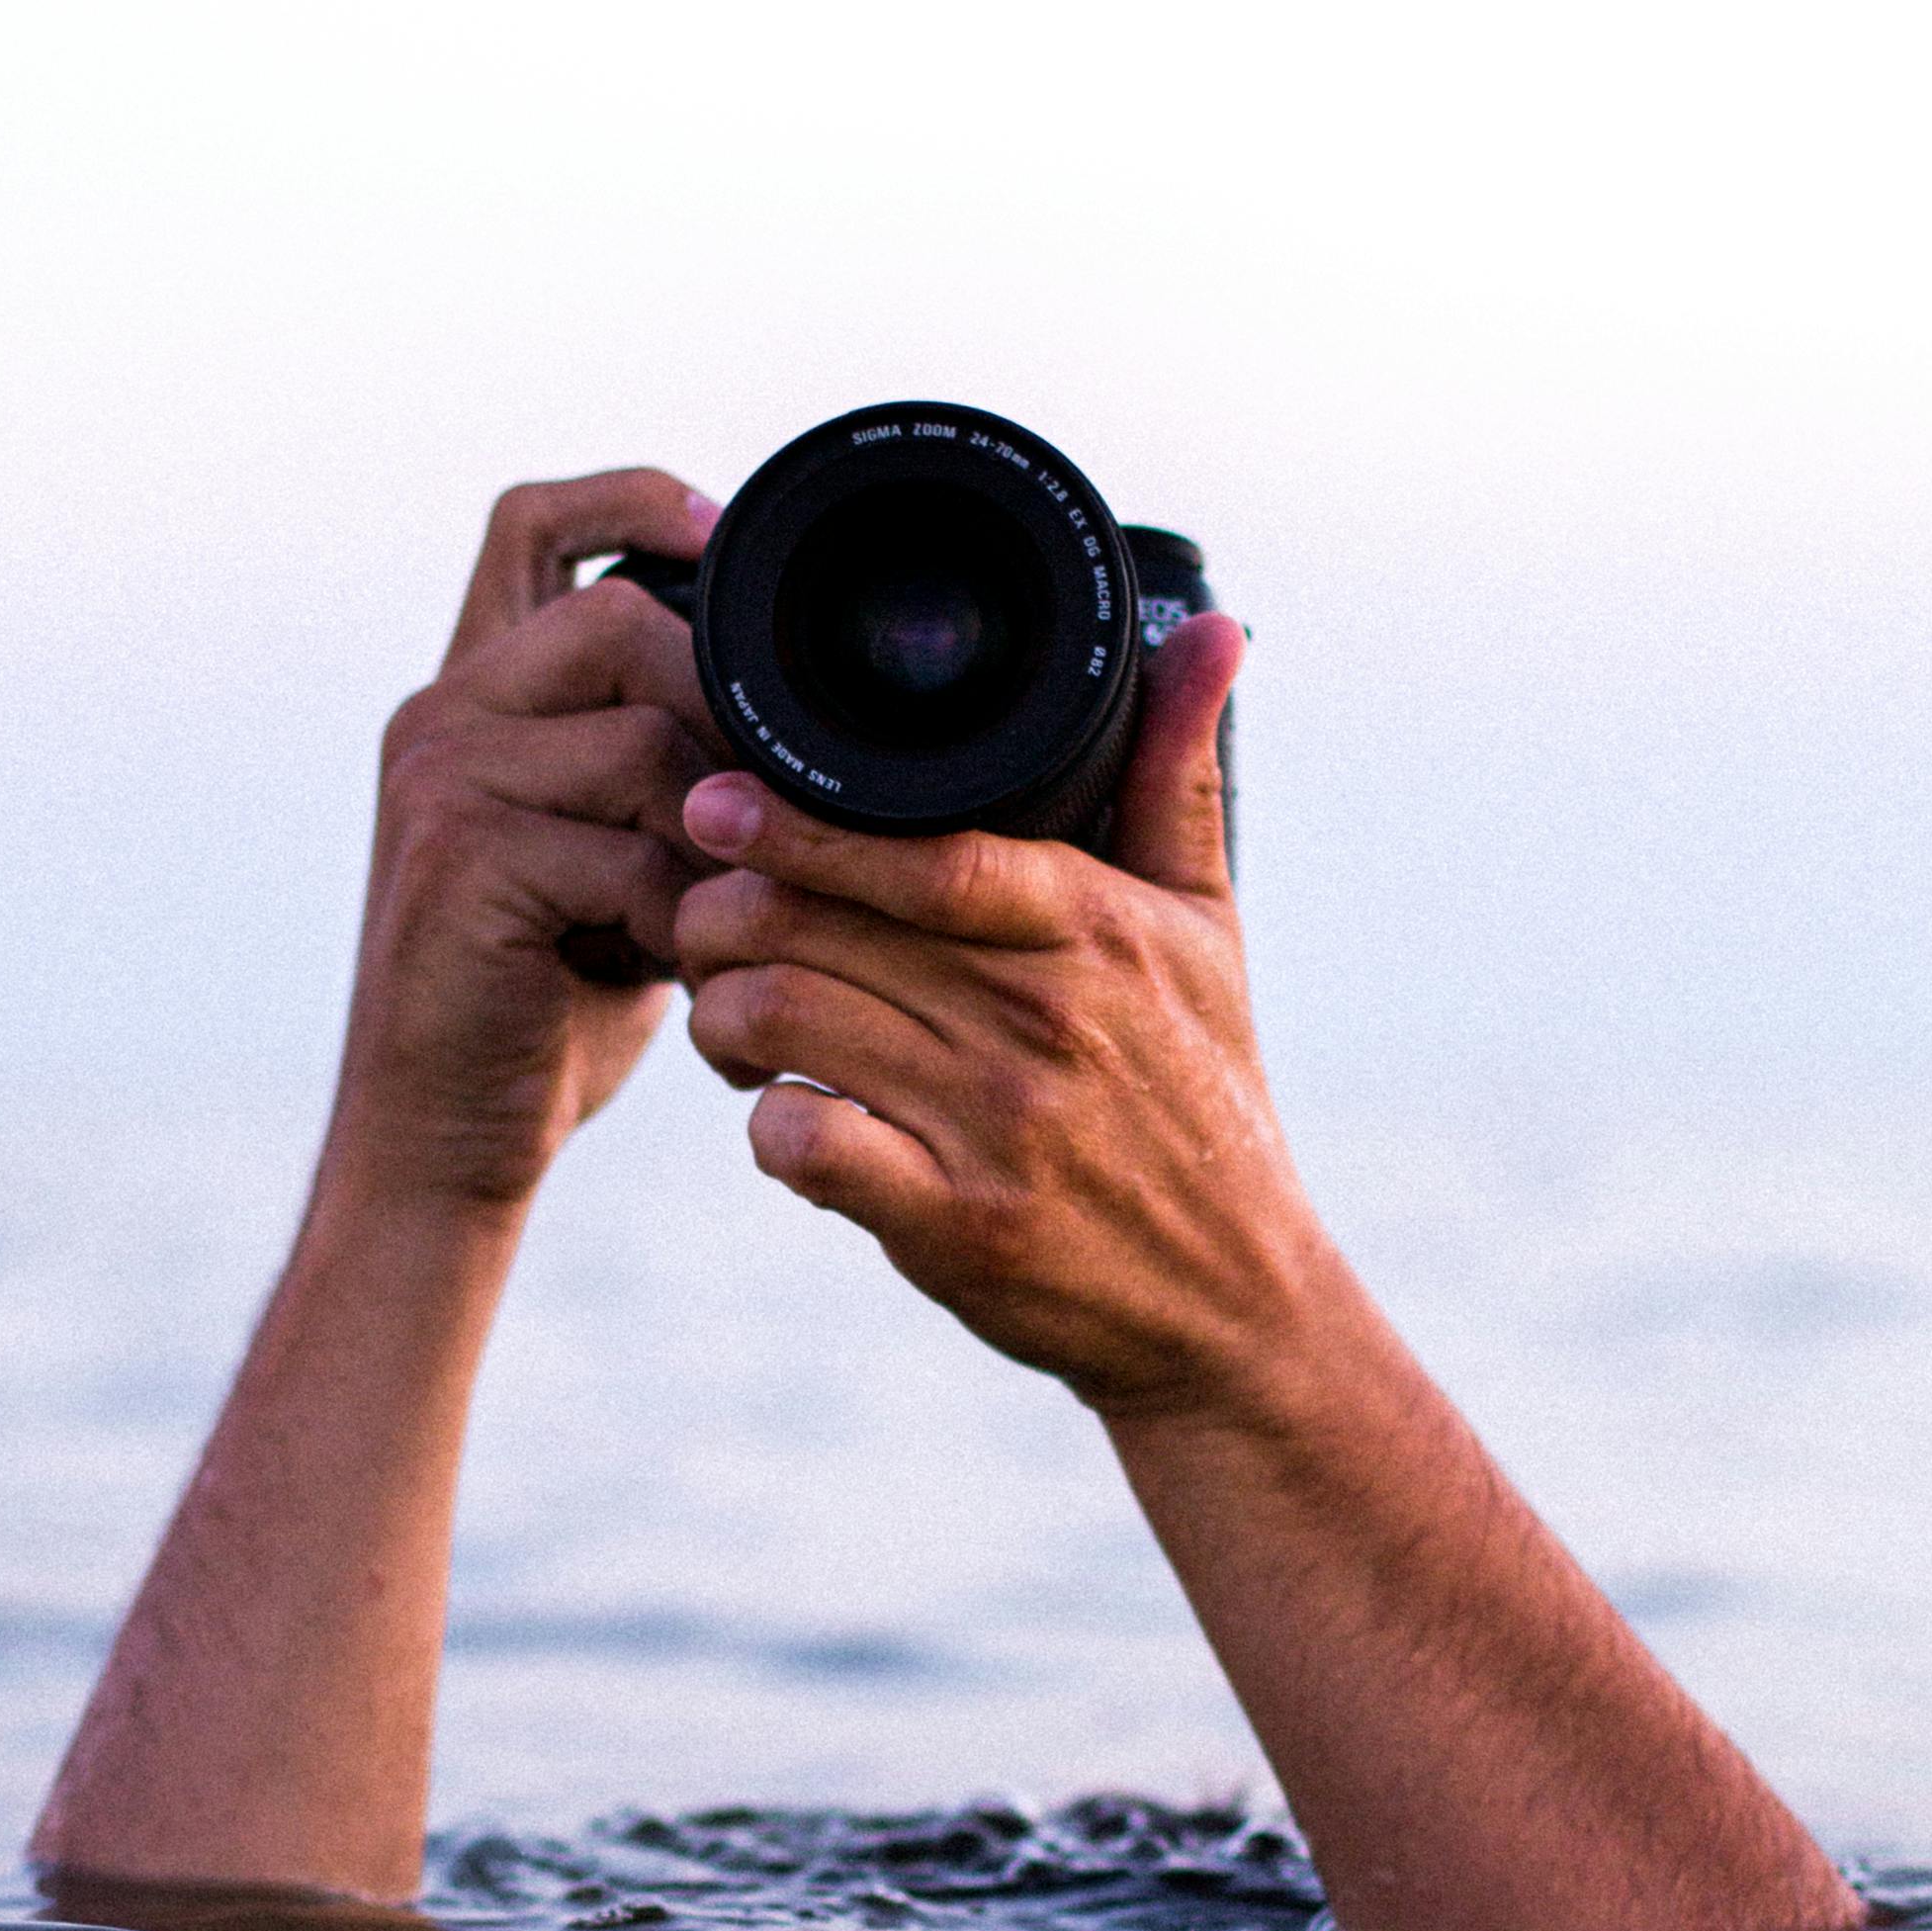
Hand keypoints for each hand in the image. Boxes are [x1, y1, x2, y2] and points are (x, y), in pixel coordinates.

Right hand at [331, 467, 722, 1215]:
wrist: (440, 1138)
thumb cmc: (541, 1011)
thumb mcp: (615, 868)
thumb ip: (663, 782)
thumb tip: (792, 737)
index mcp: (472, 698)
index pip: (533, 527)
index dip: (634, 500)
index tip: (722, 531)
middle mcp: (441, 716)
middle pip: (617, 616)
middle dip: (722, 704)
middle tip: (774, 813)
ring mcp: (442, 778)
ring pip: (642, 732)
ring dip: (721, 830)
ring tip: (729, 918)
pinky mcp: (462, 856)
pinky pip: (628, 847)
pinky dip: (683, 915)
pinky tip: (685, 973)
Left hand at [670, 615, 1334, 1419]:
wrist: (1232, 1305)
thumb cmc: (1204, 1097)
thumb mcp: (1208, 931)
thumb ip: (1178, 776)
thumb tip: (1210, 625)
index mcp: (1094, 929)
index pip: (926, 852)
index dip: (802, 822)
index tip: (715, 796)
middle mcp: (1043, 1021)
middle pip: (822, 928)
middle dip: (724, 915)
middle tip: (699, 918)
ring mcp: (996, 1127)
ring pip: (788, 1025)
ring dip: (724, 1015)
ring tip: (728, 1013)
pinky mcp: (955, 1227)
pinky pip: (807, 1147)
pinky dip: (767, 1125)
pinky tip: (779, 1112)